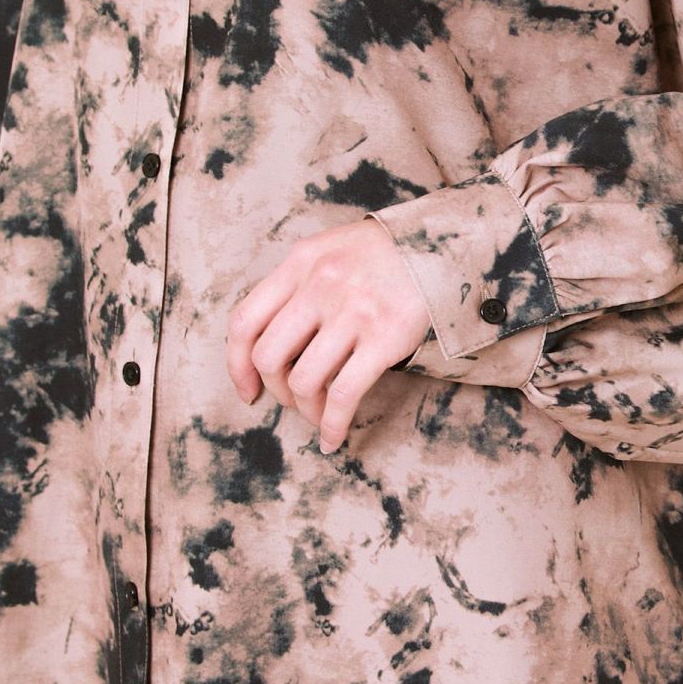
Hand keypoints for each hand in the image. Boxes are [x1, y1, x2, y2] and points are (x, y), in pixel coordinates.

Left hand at [227, 215, 431, 452]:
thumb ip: (300, 282)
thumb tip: (274, 339)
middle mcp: (320, 285)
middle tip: (293, 400)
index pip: (245, 321)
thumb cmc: (386, 253)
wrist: (445, 245)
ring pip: (304, 380)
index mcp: (300, 262)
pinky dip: (332, 424)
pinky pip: (345, 394)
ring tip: (318, 415)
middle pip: (269, 356)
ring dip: (305, 410)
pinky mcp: (385, 339)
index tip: (248, 390)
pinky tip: (333, 438)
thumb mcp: (332, 249)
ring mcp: (353, 312)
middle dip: (276, 390)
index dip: (237, 365)